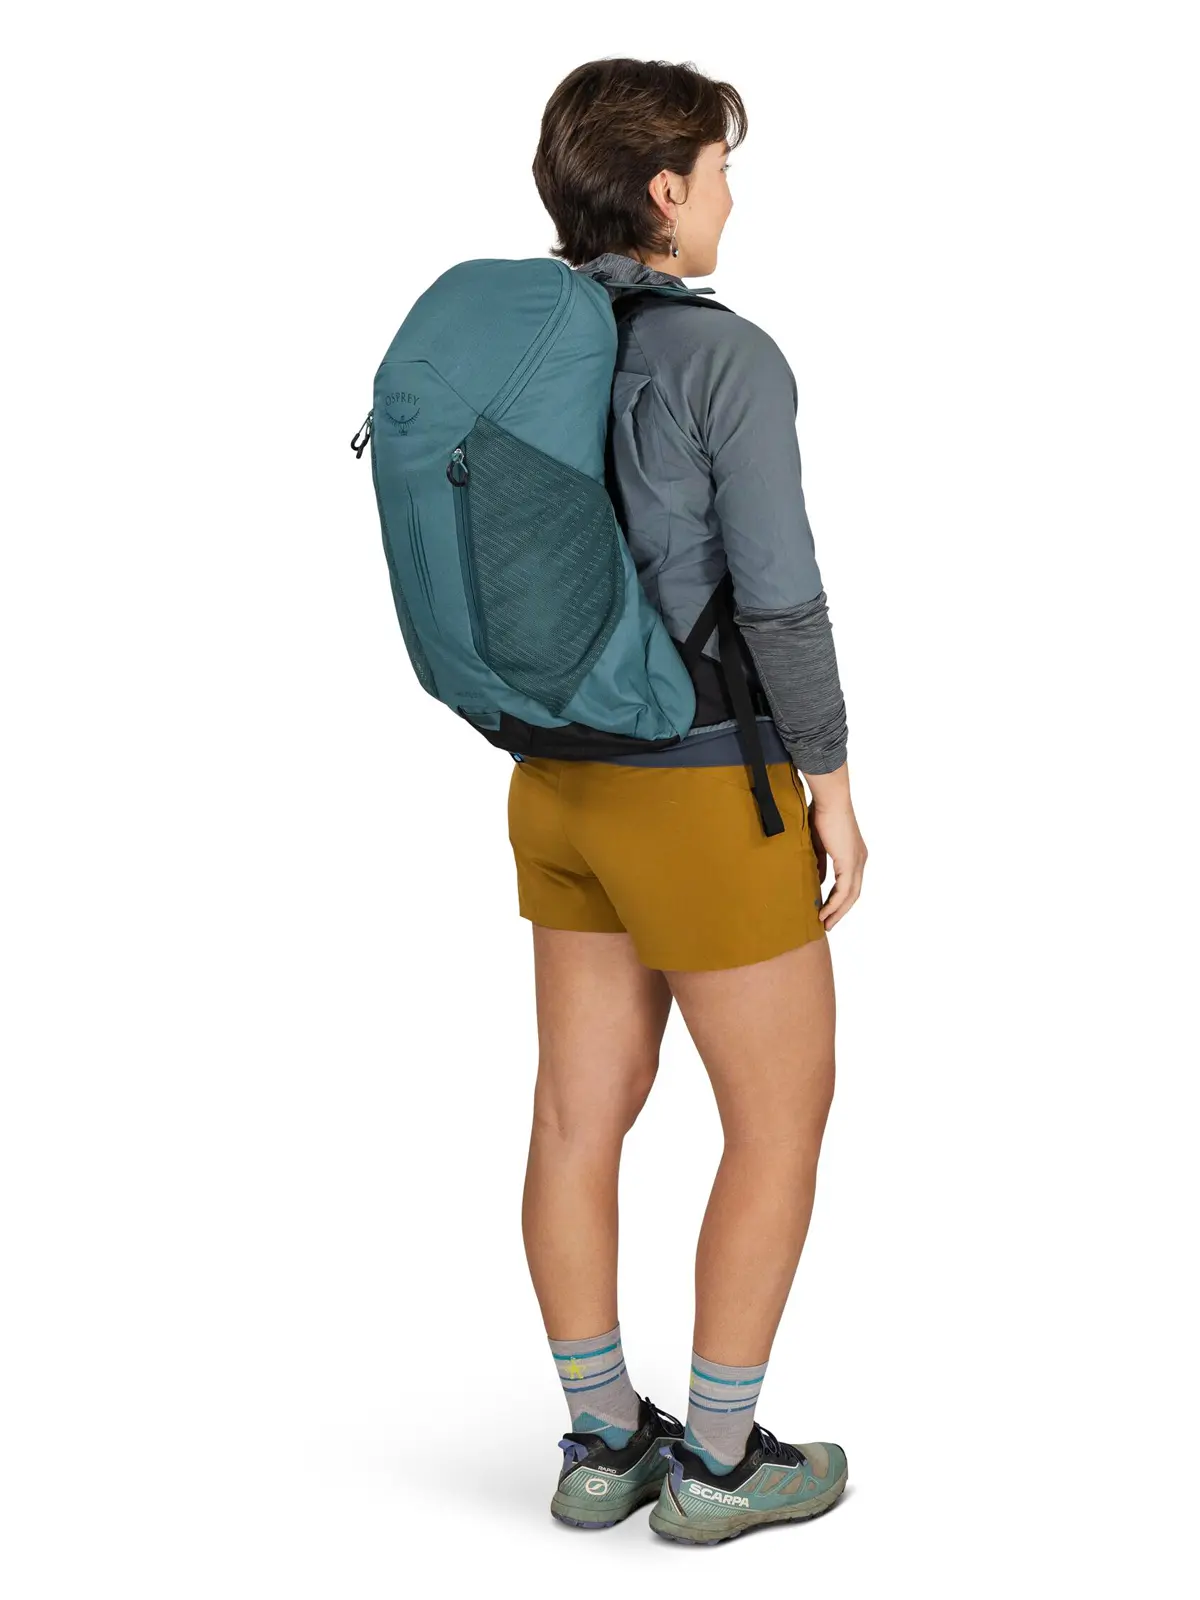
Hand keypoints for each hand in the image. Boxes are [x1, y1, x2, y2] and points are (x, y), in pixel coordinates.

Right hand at [808, 797, 866, 930]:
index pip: (849, 883)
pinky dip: (834, 904)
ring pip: (850, 896)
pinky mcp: (849, 863)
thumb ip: (820, 862)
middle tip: (827, 923)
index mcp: (854, 854)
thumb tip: (817, 880)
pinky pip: (844, 891)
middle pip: (853, 894)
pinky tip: (824, 912)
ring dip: (837, 912)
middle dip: (839, 911)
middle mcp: (860, 860)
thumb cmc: (821, 813)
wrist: (829, 800)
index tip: (826, 910)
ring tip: (824, 923)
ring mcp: (857, 862)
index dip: (838, 899)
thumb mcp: (819, 844)